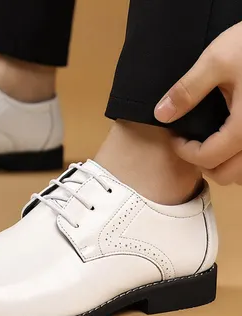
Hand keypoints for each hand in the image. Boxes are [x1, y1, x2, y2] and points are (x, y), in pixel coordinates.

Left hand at [155, 22, 241, 184]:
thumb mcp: (218, 60)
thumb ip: (188, 90)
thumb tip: (161, 114)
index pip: (208, 159)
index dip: (184, 152)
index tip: (174, 137)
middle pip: (228, 175)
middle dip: (203, 164)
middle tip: (190, 144)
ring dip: (226, 166)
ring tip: (211, 144)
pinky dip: (240, 158)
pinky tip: (232, 140)